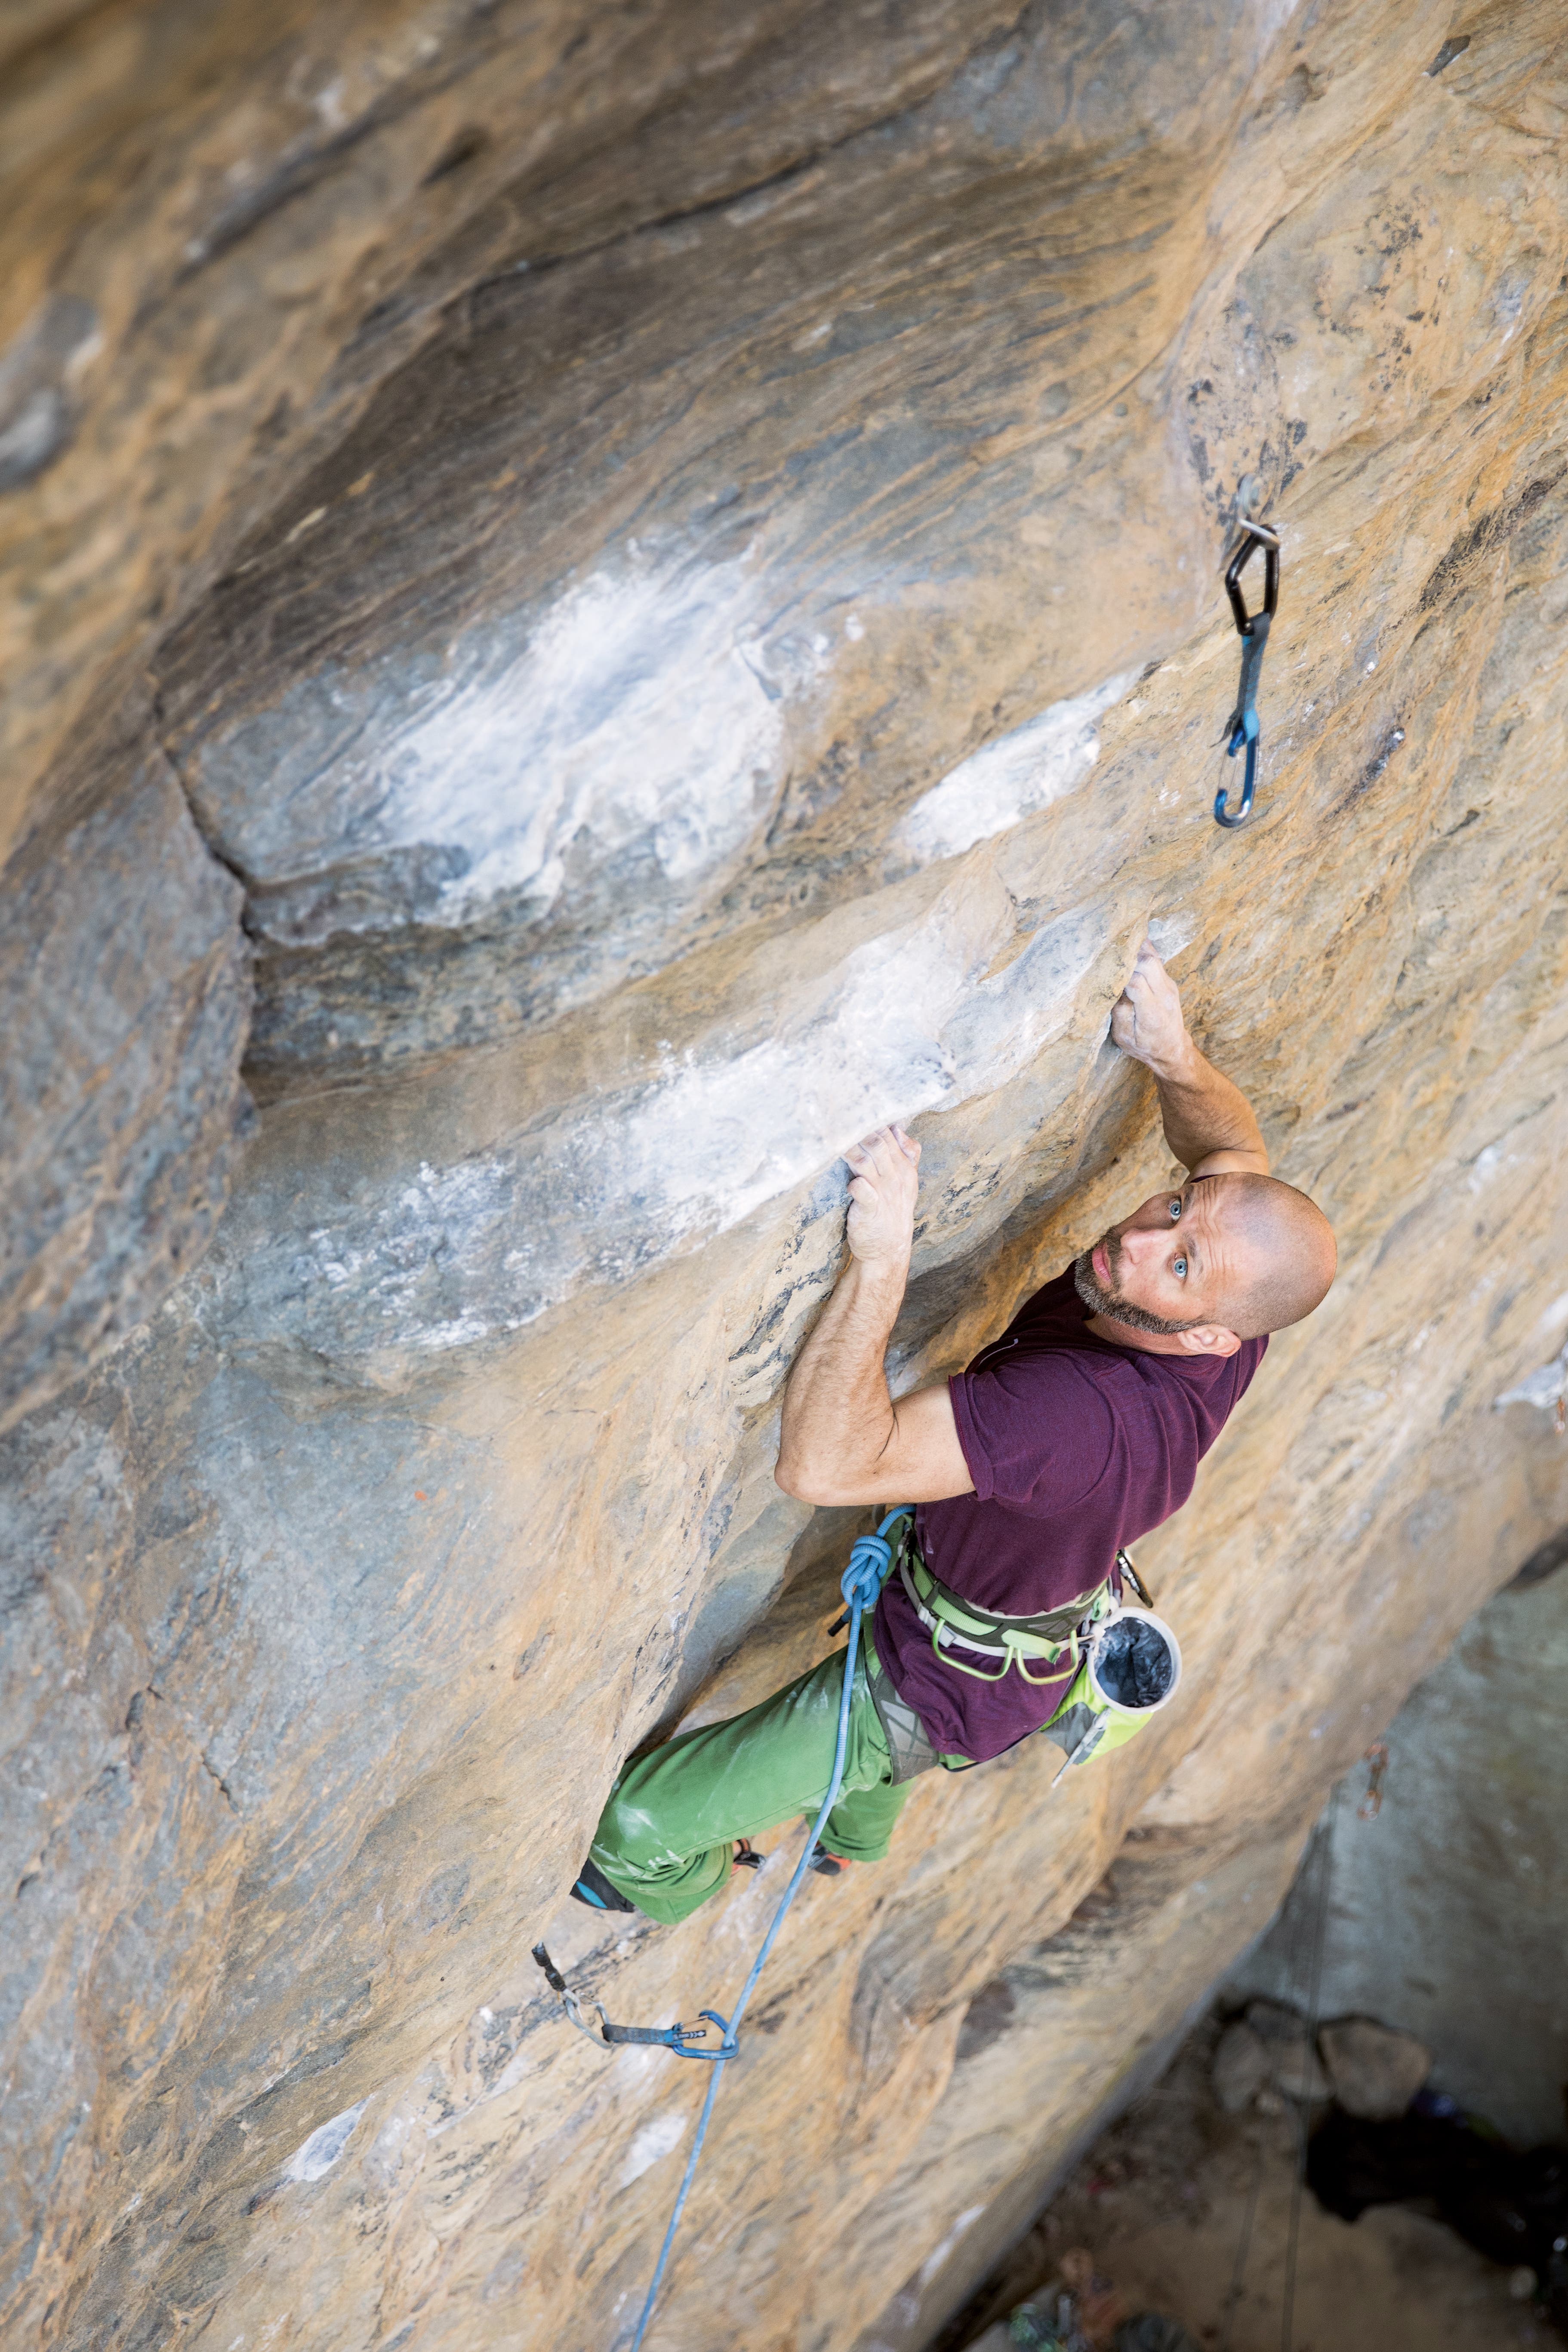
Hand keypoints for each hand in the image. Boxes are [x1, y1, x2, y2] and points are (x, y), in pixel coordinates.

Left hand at [843, 1125, 920, 1266]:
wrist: (889, 1249)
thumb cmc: (892, 1211)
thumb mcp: (907, 1182)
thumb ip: (907, 1154)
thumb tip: (899, 1127)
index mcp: (904, 1168)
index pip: (890, 1135)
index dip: (871, 1121)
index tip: (851, 1110)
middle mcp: (895, 1178)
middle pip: (878, 1144)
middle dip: (858, 1129)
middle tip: (838, 1119)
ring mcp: (883, 1193)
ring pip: (867, 1161)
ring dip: (850, 1148)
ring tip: (832, 1138)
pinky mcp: (869, 1210)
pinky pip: (862, 1191)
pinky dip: (855, 1183)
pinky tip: (848, 1179)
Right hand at [1110, 938, 1190, 1074]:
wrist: (1172, 1048)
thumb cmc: (1144, 1045)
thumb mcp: (1124, 1036)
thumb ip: (1118, 1011)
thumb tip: (1112, 985)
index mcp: (1152, 1013)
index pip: (1137, 982)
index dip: (1120, 974)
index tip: (1105, 971)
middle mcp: (1164, 996)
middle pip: (1149, 962)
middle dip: (1128, 955)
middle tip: (1110, 953)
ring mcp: (1169, 986)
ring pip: (1154, 956)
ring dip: (1136, 948)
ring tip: (1118, 944)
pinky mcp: (1168, 981)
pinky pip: (1156, 959)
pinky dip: (1142, 950)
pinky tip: (1129, 946)